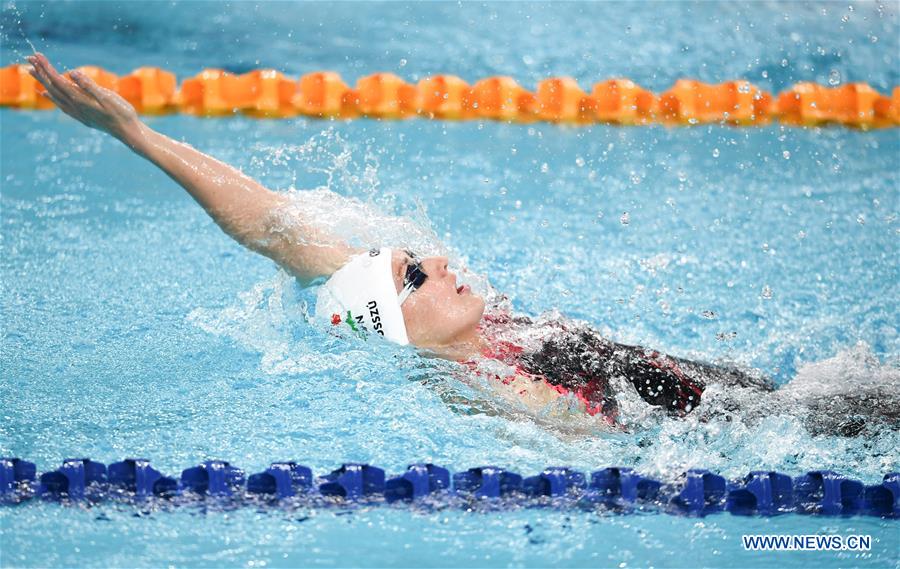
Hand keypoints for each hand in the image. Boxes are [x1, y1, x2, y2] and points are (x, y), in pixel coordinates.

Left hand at [26, 52, 143, 145]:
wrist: (128, 132)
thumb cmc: (122, 113)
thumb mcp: (108, 97)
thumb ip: (89, 85)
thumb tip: (72, 72)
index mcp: (80, 99)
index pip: (58, 80)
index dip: (47, 68)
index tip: (37, 55)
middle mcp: (75, 107)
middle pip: (53, 87)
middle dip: (41, 72)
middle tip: (29, 59)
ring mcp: (77, 113)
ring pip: (54, 95)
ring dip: (43, 82)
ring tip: (32, 72)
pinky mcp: (81, 116)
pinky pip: (60, 104)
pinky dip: (51, 97)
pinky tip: (46, 94)